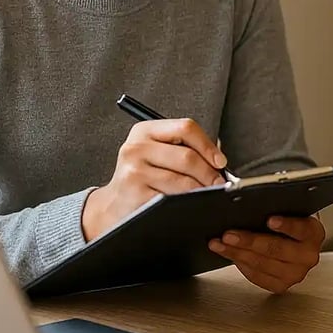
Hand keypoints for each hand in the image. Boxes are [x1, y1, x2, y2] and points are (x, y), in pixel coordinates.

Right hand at [82, 118, 226, 239]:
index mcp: (145, 130)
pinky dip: (187, 203)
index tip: (220, 161)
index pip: (186, 128)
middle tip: (219, 183)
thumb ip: (183, 148)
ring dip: (202, 190)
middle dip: (209, 173)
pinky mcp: (135, 194)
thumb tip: (218, 160)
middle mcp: (136, 147)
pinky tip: (190, 204)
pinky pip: (172, 198)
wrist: (112, 205)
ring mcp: (134, 171)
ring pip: (182, 181)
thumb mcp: (156, 152)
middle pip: (187, 157)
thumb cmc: (142, 176)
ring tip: (208, 194)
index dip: (208, 145)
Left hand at [209, 215, 324, 293]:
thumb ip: (278, 207)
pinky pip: (257, 276)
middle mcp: (308, 256)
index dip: (286, 225)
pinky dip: (241, 265)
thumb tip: (251, 204)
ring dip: (237, 253)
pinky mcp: (281, 286)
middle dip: (249, 241)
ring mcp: (295, 273)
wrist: (299, 245)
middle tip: (230, 234)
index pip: (301, 228)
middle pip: (276, 249)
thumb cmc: (292, 223)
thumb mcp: (291, 211)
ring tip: (221, 244)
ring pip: (262, 264)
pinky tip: (230, 255)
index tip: (270, 220)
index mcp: (313, 233)